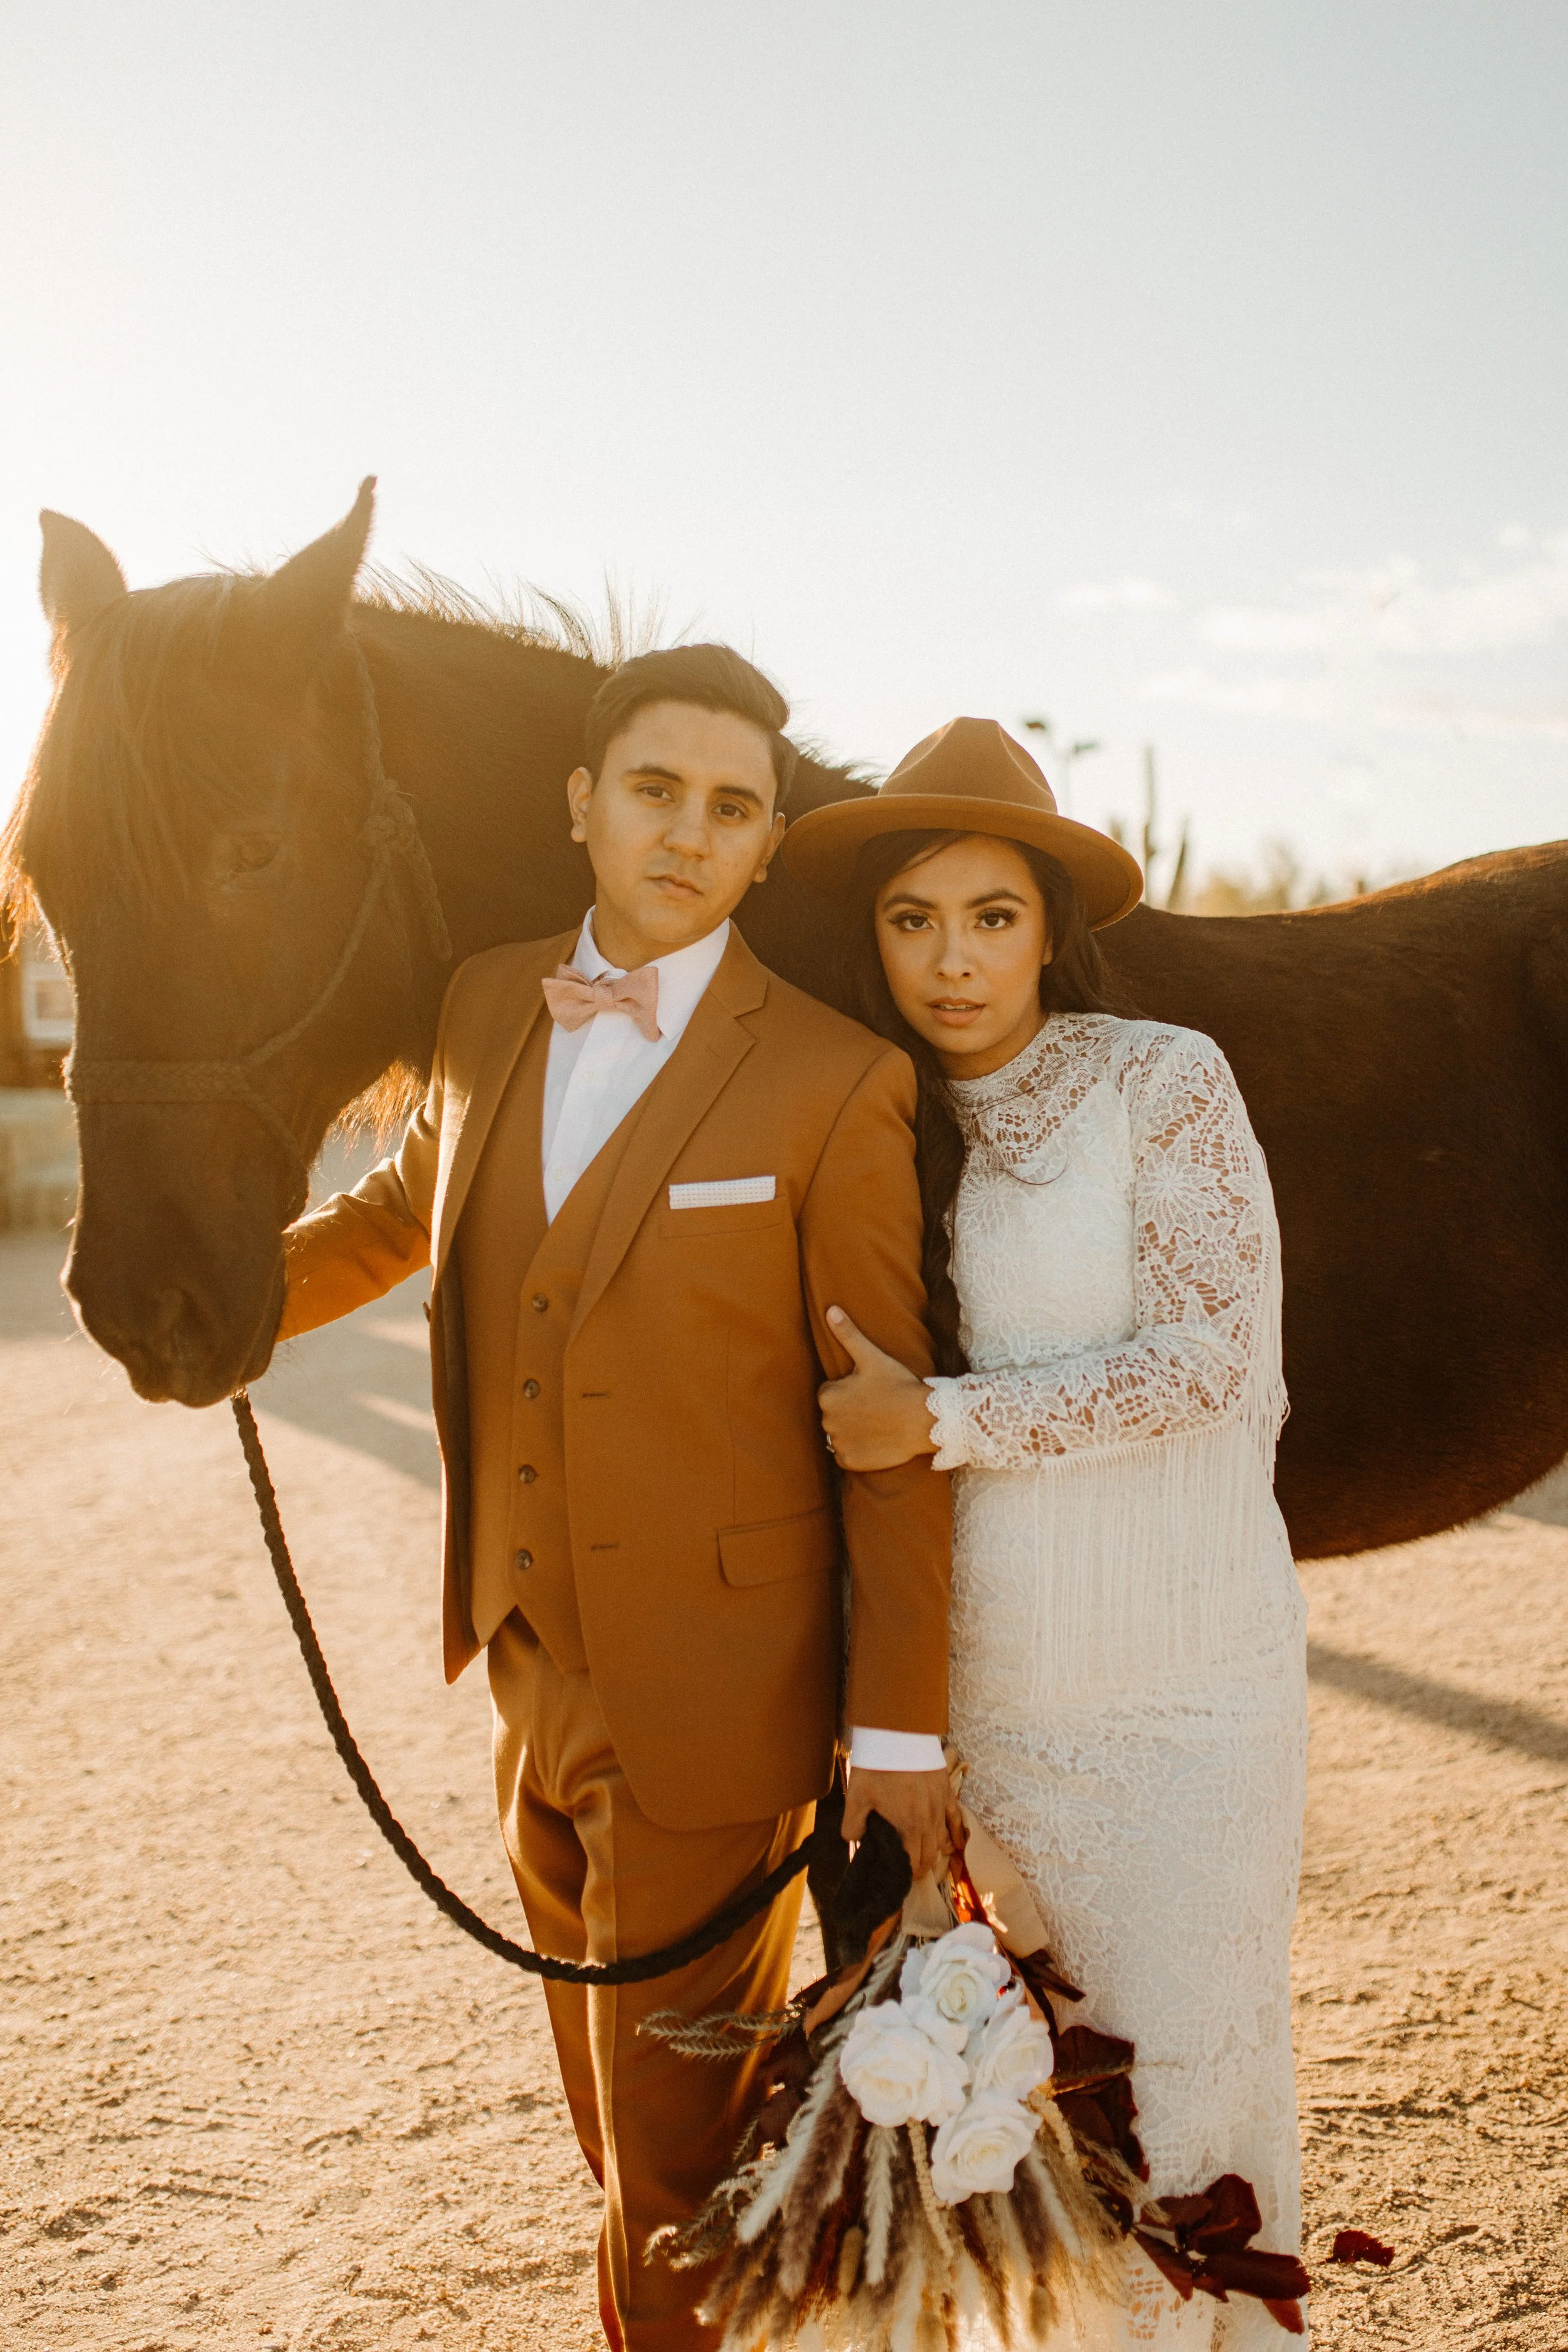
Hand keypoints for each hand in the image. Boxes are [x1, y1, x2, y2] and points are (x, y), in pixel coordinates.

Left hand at [818, 1306, 938, 1471]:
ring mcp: (838, 1443)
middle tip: (876, 1406)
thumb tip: (830, 1309)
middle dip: (849, 1411)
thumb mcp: (872, 1357)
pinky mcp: (850, 1461)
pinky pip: (847, 1455)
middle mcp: (827, 1421)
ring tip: (878, 1423)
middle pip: (833, 1415)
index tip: (870, 1391)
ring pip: (839, 1435)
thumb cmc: (899, 1385)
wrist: (924, 1420)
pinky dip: (857, 1451)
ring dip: (852, 1430)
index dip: (850, 1390)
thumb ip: (848, 1334)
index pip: (830, 1393)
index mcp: (828, 1395)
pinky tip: (876, 1441)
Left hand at [842, 1765, 963, 1881]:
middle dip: (919, 1868)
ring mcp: (941, 1806)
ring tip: (921, 1856)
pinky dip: (957, 1834)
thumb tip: (854, 1840)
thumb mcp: (857, 1796)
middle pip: (930, 1856)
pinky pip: (956, 1819)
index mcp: (908, 1826)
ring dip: (933, 1852)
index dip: (905, 1875)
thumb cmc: (878, 1765)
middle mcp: (929, 1821)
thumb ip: (853, 1824)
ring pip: (942, 1840)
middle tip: (907, 1871)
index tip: (897, 1878)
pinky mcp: (947, 1792)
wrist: (899, 1733)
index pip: (913, 1863)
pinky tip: (958, 1845)